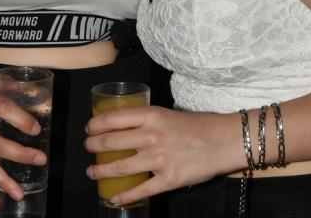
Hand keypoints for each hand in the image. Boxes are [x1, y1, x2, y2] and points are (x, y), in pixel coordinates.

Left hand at [85, 106, 241, 205]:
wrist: (222, 140)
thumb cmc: (196, 124)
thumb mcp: (166, 113)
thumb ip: (146, 119)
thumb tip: (125, 126)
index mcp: (150, 116)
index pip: (113, 118)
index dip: (95, 124)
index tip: (89, 129)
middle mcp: (150, 136)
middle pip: (111, 142)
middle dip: (93, 146)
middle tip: (88, 148)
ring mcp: (158, 160)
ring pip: (120, 167)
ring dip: (101, 171)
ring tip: (92, 172)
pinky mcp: (167, 180)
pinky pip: (140, 190)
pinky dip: (124, 195)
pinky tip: (114, 197)